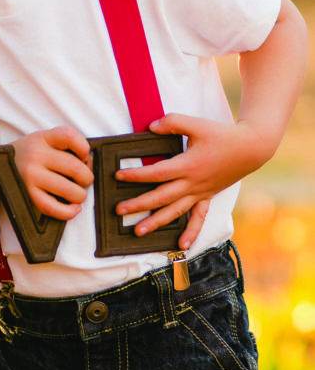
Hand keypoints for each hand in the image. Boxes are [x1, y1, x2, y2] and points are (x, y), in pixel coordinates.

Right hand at [12, 126, 92, 220]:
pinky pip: (53, 208)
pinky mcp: (28, 195)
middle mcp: (35, 156)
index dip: (84, 147)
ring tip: (77, 194)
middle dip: (87, 177)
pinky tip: (74, 209)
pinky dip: (69, 212)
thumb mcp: (44, 139)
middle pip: (75, 168)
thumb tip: (89, 163)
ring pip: (69, 190)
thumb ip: (66, 144)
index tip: (84, 155)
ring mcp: (31, 176)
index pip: (69, 136)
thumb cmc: (30, 154)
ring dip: (80, 195)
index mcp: (42, 138)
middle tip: (84, 180)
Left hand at [115, 113, 268, 248]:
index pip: (156, 173)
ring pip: (175, 212)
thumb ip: (172, 123)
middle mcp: (192, 183)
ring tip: (138, 232)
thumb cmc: (222, 134)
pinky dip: (191, 233)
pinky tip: (182, 246)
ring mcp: (200, 193)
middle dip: (139, 204)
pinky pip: (198, 218)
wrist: (251, 148)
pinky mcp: (208, 197)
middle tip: (119, 211)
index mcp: (187, 165)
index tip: (118, 176)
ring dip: (156, 222)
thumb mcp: (197, 124)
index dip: (136, 175)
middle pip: (161, 197)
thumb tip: (150, 127)